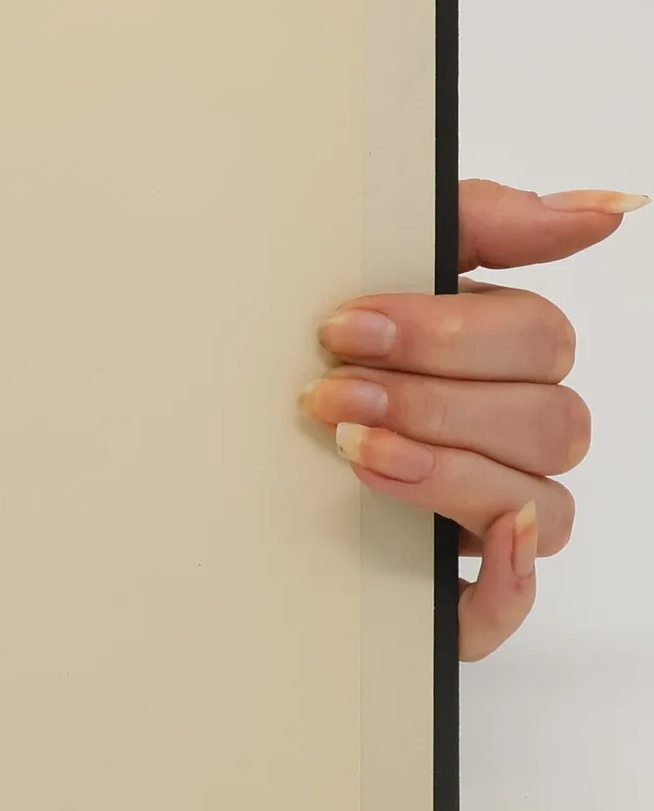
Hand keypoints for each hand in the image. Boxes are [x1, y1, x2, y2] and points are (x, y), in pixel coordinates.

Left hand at [301, 181, 643, 661]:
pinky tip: (480, 543)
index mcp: (500, 359)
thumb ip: (482, 220)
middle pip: (546, 421)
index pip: (537, 340)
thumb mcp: (372, 262)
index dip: (447, 334)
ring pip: (536, 502)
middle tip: (331, 391)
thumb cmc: (306, 346)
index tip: (344, 326)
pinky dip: (508, 578)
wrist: (201, 455)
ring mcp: (489, 518)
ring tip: (352, 450)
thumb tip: (610, 207)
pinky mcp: (453, 590)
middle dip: (433, 401)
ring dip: (449, 472)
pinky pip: (513, 603)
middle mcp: (509, 438)